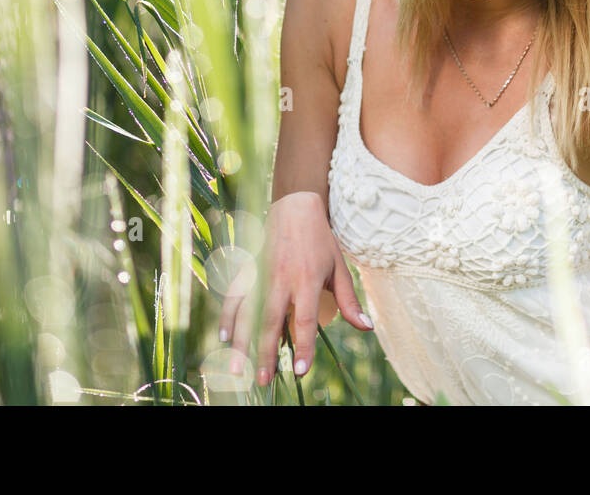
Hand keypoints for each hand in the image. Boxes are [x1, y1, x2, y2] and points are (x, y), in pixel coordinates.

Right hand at [218, 191, 372, 387]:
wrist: (295, 208)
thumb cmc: (321, 241)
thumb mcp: (339, 268)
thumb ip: (349, 300)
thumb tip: (366, 328)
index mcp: (306, 280)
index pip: (304, 321)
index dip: (303, 347)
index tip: (301, 371)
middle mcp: (280, 279)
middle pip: (271, 322)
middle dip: (266, 353)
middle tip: (263, 381)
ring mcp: (260, 274)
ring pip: (247, 314)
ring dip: (241, 343)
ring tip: (237, 369)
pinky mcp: (247, 270)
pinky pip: (233, 297)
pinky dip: (226, 317)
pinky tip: (223, 339)